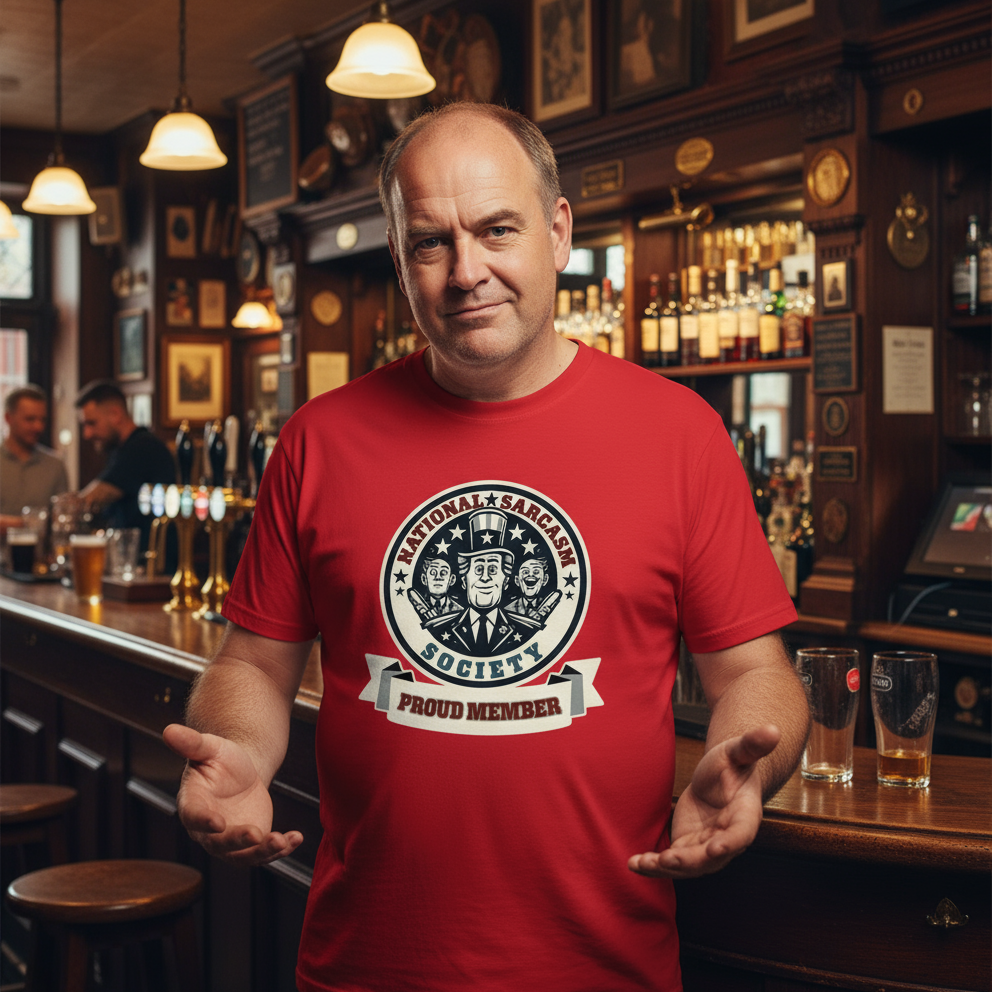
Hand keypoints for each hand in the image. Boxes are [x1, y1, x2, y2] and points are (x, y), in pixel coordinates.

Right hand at [163, 723, 302, 865]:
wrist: (243, 771)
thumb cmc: (221, 757)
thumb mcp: (209, 747)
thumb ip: (192, 743)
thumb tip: (168, 729)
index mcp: (193, 804)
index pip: (194, 817)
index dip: (204, 821)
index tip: (218, 822)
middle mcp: (208, 830)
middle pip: (220, 843)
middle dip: (238, 840)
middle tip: (256, 834)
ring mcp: (230, 841)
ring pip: (243, 855)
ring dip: (262, 851)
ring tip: (282, 841)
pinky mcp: (252, 843)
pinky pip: (264, 852)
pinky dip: (281, 848)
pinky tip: (296, 839)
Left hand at [628, 724, 779, 879]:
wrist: (720, 779)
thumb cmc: (733, 765)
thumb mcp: (739, 751)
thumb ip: (753, 744)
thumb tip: (773, 729)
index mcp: (745, 816)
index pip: (741, 835)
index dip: (730, 843)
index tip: (716, 847)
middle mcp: (728, 839)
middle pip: (711, 858)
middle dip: (690, 861)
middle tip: (669, 859)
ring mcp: (707, 846)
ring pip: (689, 865)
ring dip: (666, 868)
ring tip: (642, 864)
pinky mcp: (689, 846)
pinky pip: (672, 862)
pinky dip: (654, 866)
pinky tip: (634, 863)